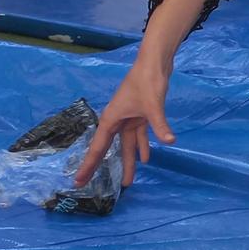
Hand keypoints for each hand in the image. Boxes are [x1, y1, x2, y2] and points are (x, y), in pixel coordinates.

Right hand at [72, 60, 176, 186]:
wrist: (154, 63)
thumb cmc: (147, 82)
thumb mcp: (153, 106)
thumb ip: (159, 125)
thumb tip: (170, 141)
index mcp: (111, 120)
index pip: (97, 148)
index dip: (89, 166)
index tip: (78, 181)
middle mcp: (116, 120)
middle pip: (108, 149)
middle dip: (102, 167)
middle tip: (91, 185)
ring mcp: (128, 117)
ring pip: (126, 144)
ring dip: (129, 160)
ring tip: (128, 181)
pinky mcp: (140, 114)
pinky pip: (138, 135)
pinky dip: (142, 145)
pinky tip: (146, 158)